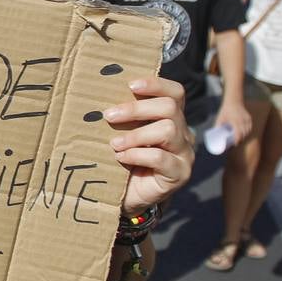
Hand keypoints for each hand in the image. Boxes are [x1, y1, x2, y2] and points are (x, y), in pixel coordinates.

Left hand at [105, 76, 193, 214]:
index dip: (155, 84)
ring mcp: (184, 153)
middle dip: (136, 109)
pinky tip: (121, 158)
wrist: (127, 196)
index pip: (174, 92)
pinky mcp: (180, 174)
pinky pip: (161, 158)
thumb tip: (97, 93)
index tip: (130, 85)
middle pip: (170, 108)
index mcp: (171, 118)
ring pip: (168, 130)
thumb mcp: (123, 133)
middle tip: (109, 115)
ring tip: (114, 144)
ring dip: (136, 135)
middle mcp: (183, 132)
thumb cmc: (123, 159)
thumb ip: (122, 116)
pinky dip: (137, 155)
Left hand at [213, 100, 252, 145]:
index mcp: (235, 121)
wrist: (233, 100)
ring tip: (239, 138)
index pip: (238, 134)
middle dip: (240, 139)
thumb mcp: (220, 118)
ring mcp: (247, 119)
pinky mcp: (249, 118)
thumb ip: (217, 126)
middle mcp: (242, 121)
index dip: (237, 140)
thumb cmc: (225, 110)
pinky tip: (245, 133)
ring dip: (244, 135)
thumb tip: (213, 135)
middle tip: (235, 142)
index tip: (235, 144)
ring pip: (248, 130)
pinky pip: (250, 126)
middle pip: (244, 134)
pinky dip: (248, 131)